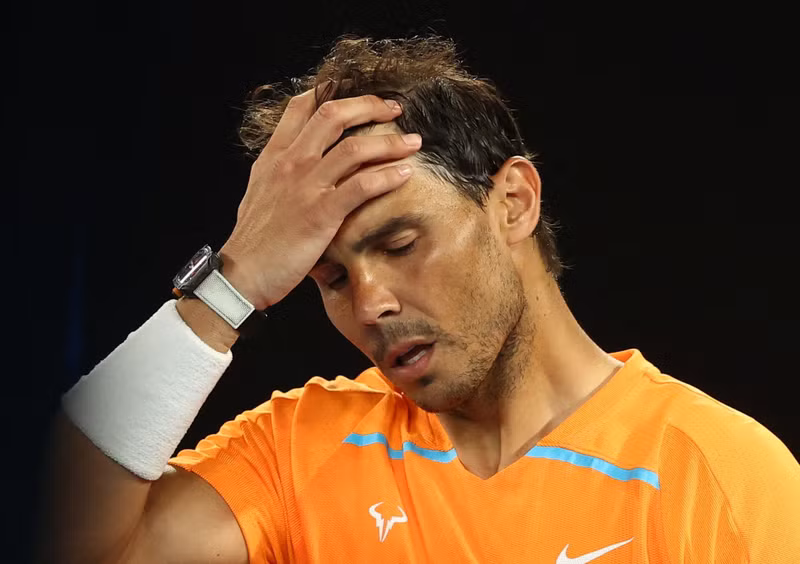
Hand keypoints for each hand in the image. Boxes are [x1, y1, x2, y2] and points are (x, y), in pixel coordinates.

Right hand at [218, 89, 421, 309]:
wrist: (242, 273)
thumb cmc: (254, 240)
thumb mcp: (261, 193)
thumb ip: (281, 172)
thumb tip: (298, 164)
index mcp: (275, 156)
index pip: (301, 107)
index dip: (332, 92)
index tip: (359, 96)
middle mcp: (291, 162)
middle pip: (333, 114)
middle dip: (369, 105)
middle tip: (394, 109)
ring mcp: (306, 186)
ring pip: (354, 148)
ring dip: (389, 142)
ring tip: (412, 143)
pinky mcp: (321, 213)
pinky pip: (361, 186)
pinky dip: (387, 176)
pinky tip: (404, 174)